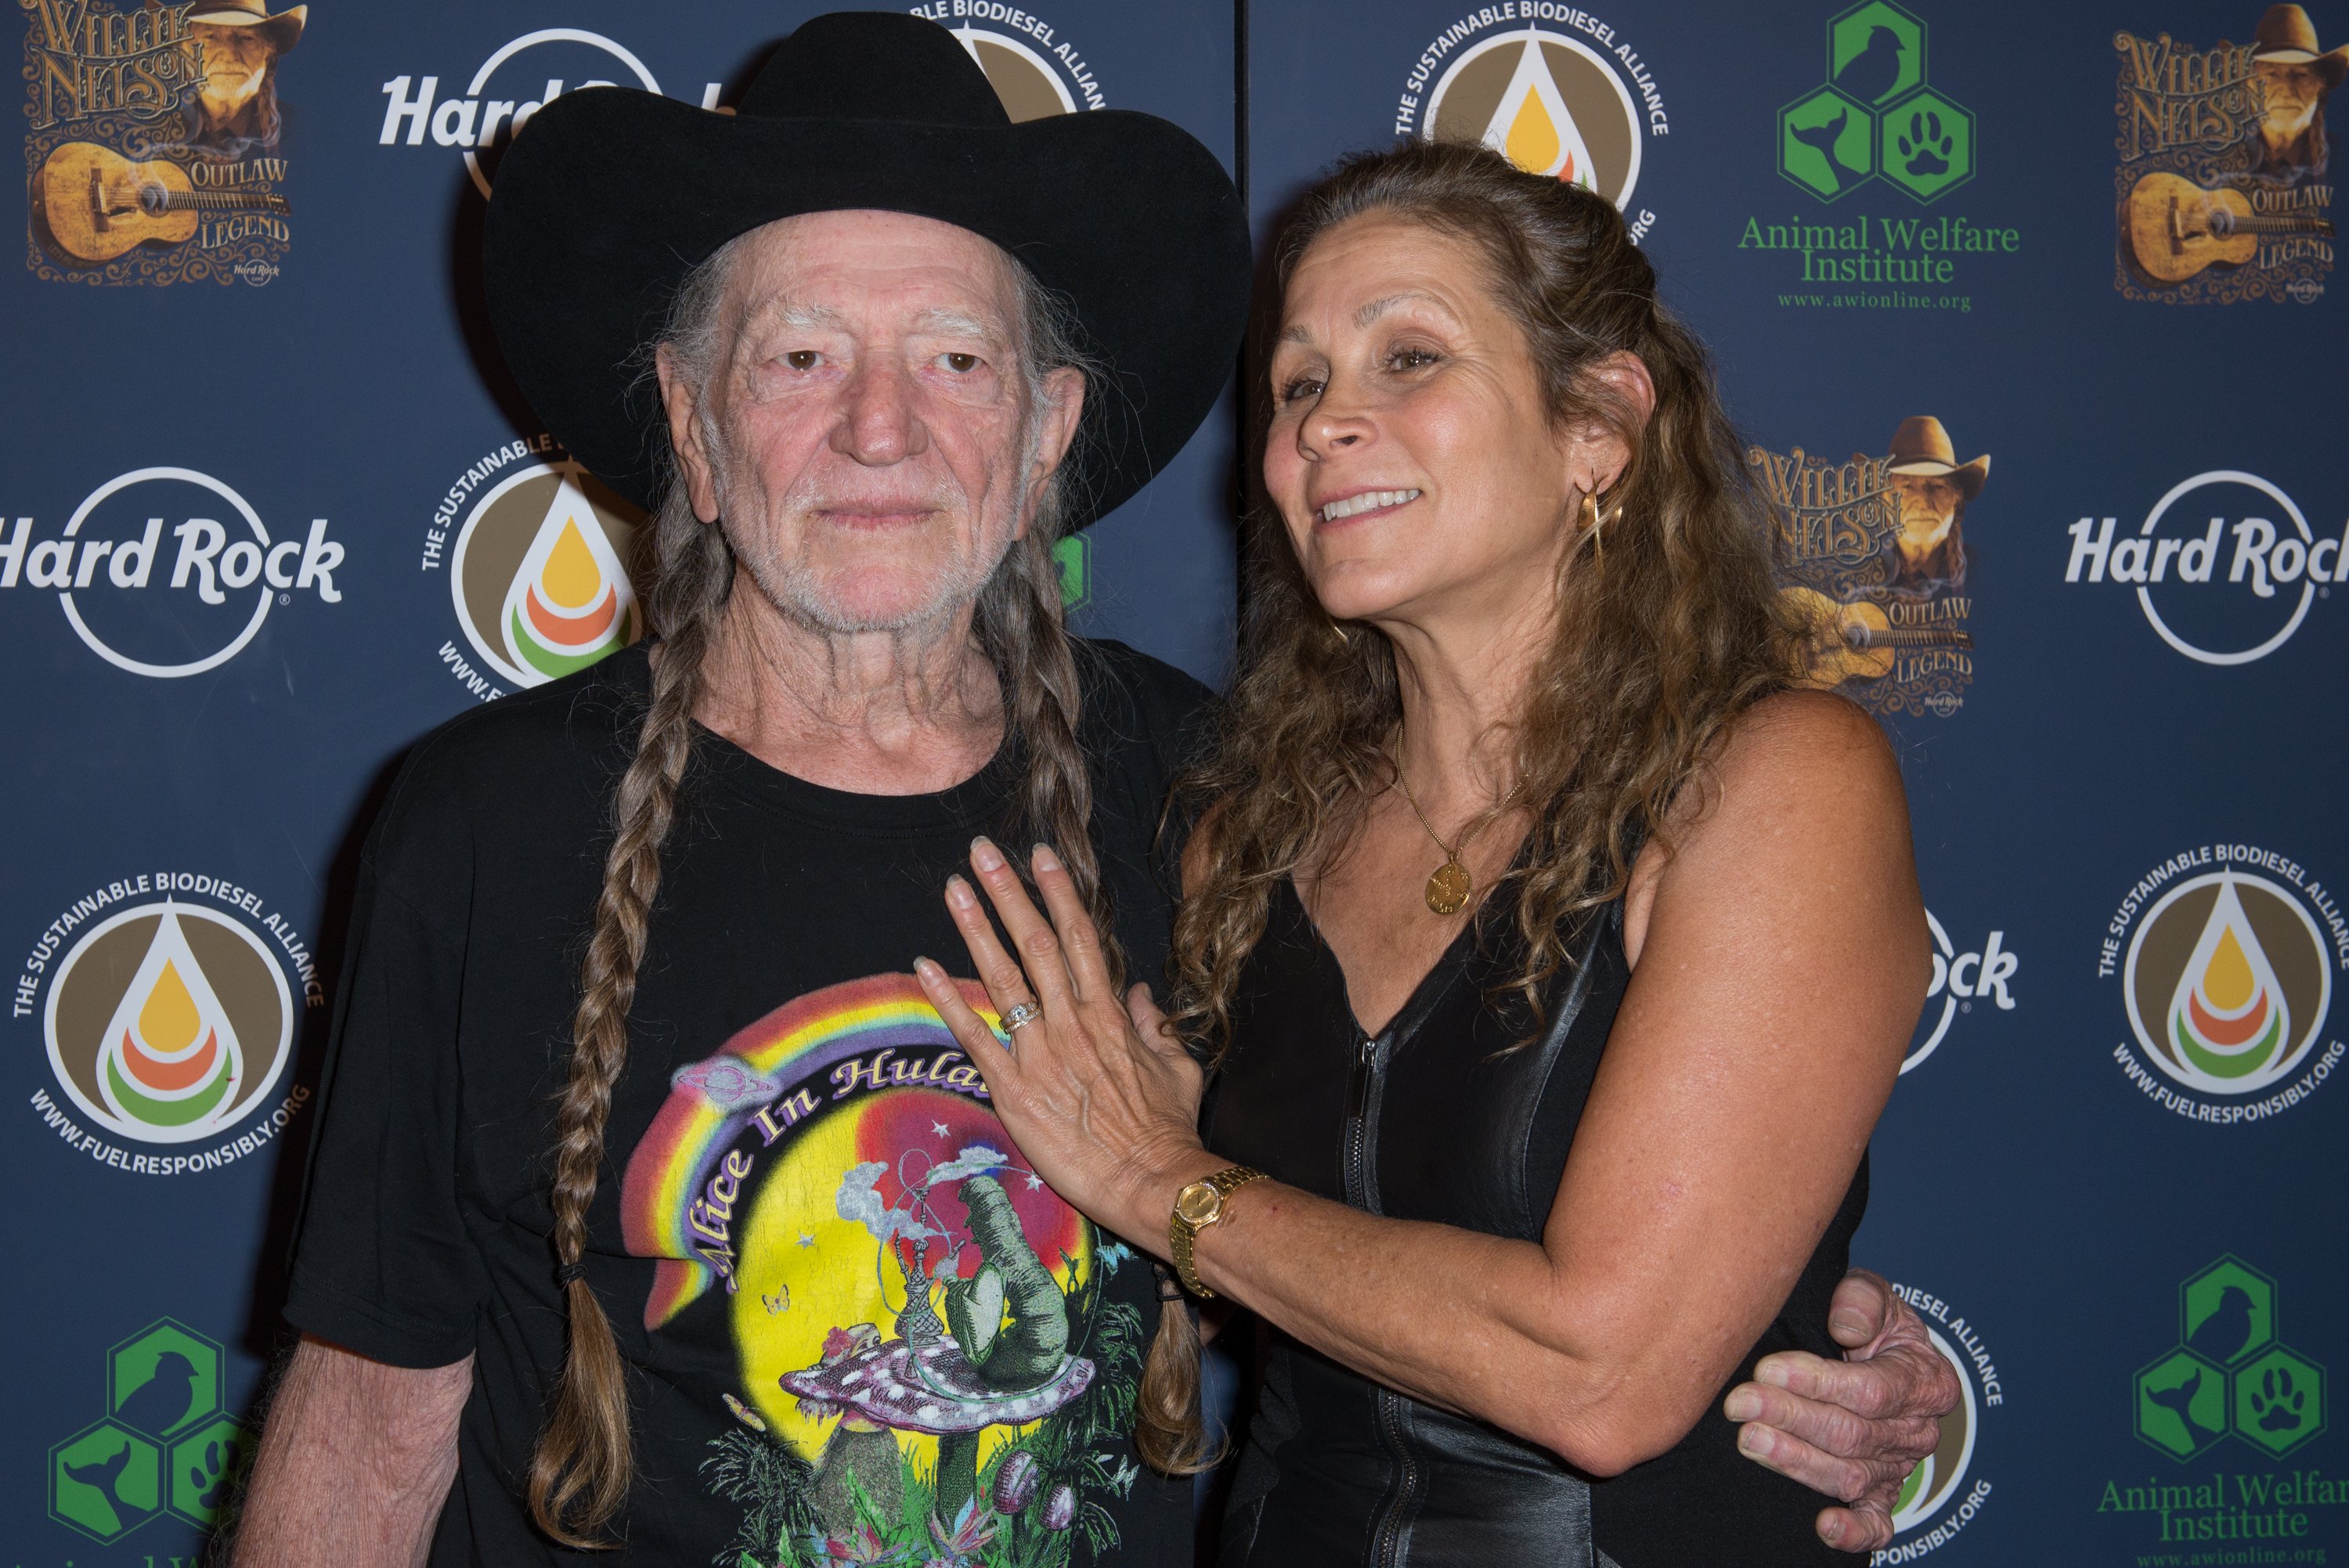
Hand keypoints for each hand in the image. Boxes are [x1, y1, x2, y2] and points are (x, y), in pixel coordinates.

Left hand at [914, 837, 1213, 1245]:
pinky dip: (948, 999)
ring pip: (1002, 977)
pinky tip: (923, 966)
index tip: (1039, 855)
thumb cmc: (1167, 1129)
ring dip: (975, 927)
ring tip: (953, 886)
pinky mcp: (1013, 1090)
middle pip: (1034, 942)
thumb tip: (1140, 996)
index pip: (1079, 937)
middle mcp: (1071, 1022)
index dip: (1057, 892)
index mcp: (1109, 1014)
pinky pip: (974, 1037)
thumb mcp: (1177, 1067)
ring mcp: (1039, 1053)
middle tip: (982, 850)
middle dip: (1008, 891)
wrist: (1149, 1180)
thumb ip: (1155, 1026)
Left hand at [1721, 1269, 1959, 1552]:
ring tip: (1750, 1441)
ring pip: (1848, 1474)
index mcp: (1925, 1380)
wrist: (1880, 1353)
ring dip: (1796, 1462)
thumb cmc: (1871, 1322)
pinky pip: (1875, 1522)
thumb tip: (1847, 1327)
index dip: (1817, 1382)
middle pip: (1852, 1434)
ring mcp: (1898, 1467)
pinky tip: (1823, 1526)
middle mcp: (1916, 1430)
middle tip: (1741, 1404)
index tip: (1768, 1369)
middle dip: (1791, 1418)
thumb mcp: (1873, 1295)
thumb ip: (1862, 1299)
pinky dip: (1854, 1531)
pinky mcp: (1880, 1494)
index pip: (1870, 1390)